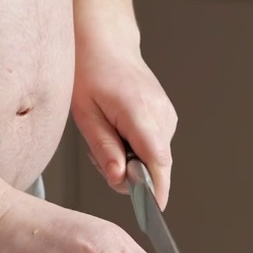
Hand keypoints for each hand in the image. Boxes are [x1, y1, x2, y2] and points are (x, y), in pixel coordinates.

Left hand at [71, 32, 177, 208]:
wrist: (105, 42)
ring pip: (155, 156)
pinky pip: (155, 145)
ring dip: (132, 159)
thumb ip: (104, 150)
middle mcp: (160, 113)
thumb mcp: (85, 115)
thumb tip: (120, 179)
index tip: (154, 210)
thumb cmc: (90, 72)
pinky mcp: (166, 115)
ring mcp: (167, 113)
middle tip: (101, 156)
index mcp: (139, 112)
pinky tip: (119, 131)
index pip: (158, 161)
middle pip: (156, 164)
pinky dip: (137, 147)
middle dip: (132, 174)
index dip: (157, 189)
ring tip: (107, 135)